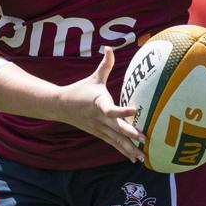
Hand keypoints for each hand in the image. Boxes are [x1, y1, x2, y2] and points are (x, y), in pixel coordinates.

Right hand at [56, 47, 145, 162]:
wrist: (61, 106)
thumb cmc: (81, 90)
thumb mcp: (94, 77)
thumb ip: (105, 65)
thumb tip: (109, 47)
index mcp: (99, 103)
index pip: (111, 108)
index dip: (123, 109)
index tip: (136, 109)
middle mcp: (99, 118)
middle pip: (117, 128)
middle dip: (131, 135)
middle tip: (144, 140)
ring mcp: (99, 128)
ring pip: (116, 140)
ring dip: (129, 148)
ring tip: (143, 157)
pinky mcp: (99, 134)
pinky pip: (113, 144)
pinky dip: (123, 151)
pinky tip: (134, 158)